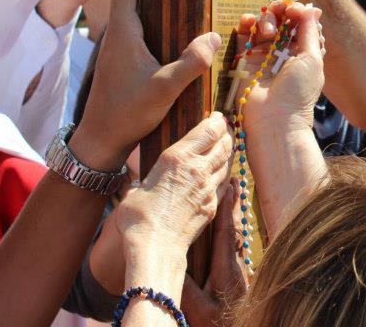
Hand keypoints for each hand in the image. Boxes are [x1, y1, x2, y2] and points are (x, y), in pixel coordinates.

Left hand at [70, 0, 221, 169]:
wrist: (100, 139)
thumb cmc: (128, 112)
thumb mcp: (165, 88)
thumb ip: (190, 62)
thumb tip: (213, 37)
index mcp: (124, 32)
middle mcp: (118, 33)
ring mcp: (119, 46)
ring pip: (128, 4)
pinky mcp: (123, 58)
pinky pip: (134, 21)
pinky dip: (144, 5)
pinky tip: (160, 10)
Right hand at [115, 113, 232, 259]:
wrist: (156, 247)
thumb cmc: (138, 218)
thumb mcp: (137, 189)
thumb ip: (147, 179)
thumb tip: (141, 182)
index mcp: (177, 158)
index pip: (208, 131)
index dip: (216, 121)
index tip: (217, 117)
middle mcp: (197, 169)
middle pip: (223, 143)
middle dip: (226, 133)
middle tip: (225, 129)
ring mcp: (209, 187)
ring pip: (227, 162)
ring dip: (228, 152)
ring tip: (226, 146)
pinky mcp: (213, 204)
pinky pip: (226, 182)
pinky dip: (227, 172)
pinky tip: (223, 172)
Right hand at [181, 182, 246, 325]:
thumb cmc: (218, 325)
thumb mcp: (199, 309)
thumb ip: (187, 286)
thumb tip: (172, 262)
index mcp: (226, 269)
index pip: (226, 231)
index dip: (226, 207)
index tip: (227, 185)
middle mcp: (235, 265)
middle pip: (233, 228)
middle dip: (232, 203)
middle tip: (234, 178)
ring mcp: (237, 271)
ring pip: (235, 236)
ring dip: (232, 214)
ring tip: (233, 193)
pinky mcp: (235, 279)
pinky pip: (233, 247)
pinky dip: (230, 230)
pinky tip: (228, 227)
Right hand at [238, 0, 323, 136]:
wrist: (273, 120)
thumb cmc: (298, 93)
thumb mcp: (312, 59)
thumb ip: (309, 32)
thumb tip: (311, 8)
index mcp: (303, 51)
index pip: (299, 21)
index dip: (297, 11)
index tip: (295, 9)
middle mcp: (283, 50)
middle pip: (280, 19)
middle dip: (280, 10)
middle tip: (280, 10)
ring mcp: (263, 53)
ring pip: (263, 23)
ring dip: (266, 18)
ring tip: (267, 32)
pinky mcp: (244, 58)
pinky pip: (244, 33)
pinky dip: (246, 22)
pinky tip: (249, 22)